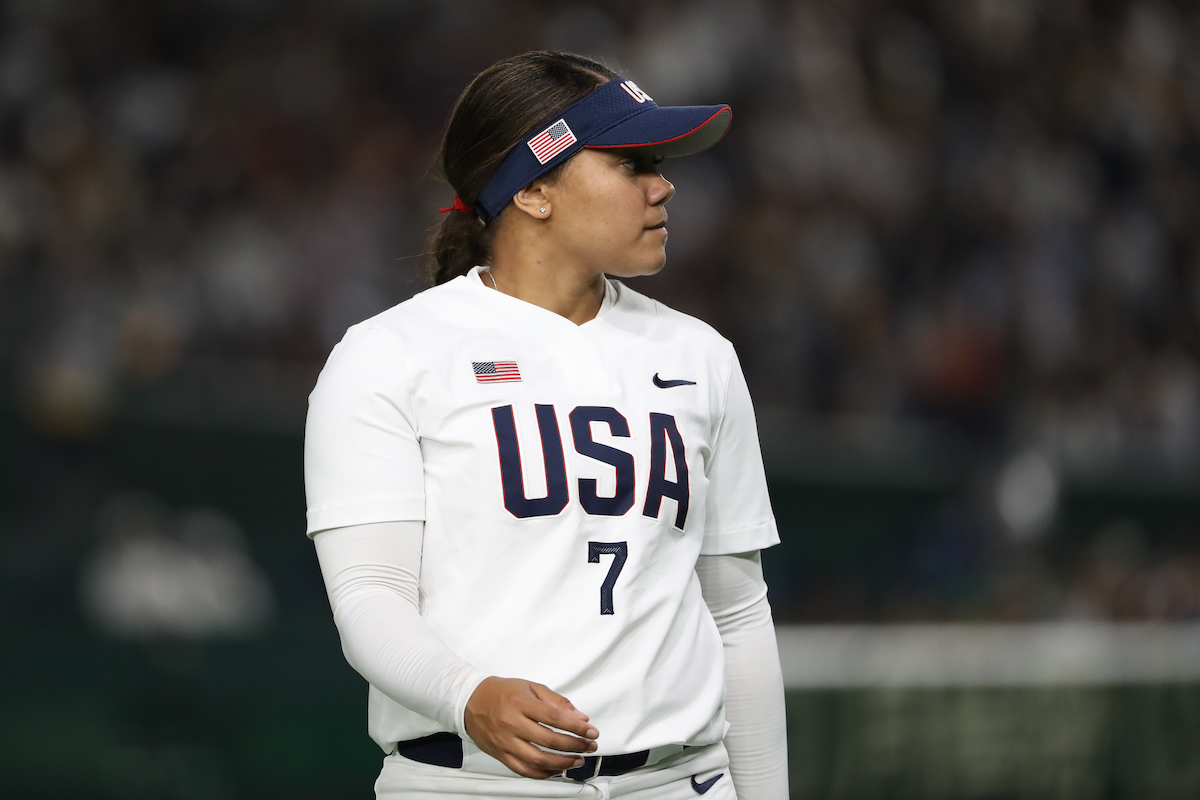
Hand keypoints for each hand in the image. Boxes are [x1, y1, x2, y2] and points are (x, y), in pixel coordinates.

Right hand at [464, 677, 599, 778]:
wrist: (469, 701)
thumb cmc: (501, 692)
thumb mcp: (530, 687)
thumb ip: (557, 702)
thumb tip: (579, 718)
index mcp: (520, 703)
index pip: (555, 717)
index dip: (576, 727)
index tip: (591, 732)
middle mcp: (511, 723)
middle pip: (549, 740)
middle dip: (575, 745)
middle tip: (589, 746)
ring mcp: (505, 741)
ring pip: (537, 760)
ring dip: (562, 763)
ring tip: (577, 760)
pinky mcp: (500, 754)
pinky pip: (524, 770)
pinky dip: (543, 774)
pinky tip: (556, 770)